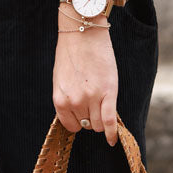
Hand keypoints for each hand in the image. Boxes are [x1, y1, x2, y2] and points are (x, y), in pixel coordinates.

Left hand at [52, 18, 118, 145]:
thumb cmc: (71, 53)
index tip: (83, 114)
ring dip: (100, 119)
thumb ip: (67, 98)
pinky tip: (113, 140)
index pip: (71, 126)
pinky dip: (112, 132)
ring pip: (98, 125)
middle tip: (93, 101)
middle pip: (86, 125)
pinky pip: (109, 121)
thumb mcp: (61, 79)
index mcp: (59, 99)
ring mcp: (91, 98)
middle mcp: (74, 101)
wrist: (83, 32)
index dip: (78, 121)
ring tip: (101, 102)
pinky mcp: (108, 92)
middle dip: (90, 117)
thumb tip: (76, 115)